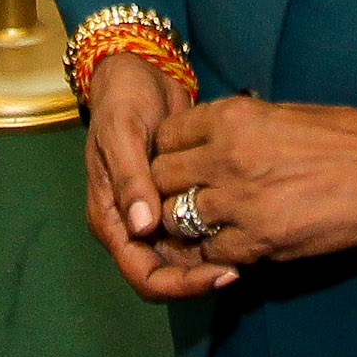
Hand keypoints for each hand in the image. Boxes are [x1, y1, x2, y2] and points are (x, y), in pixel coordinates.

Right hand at [80, 54, 231, 302]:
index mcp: (111, 218)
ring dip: (209, 260)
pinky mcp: (174, 197)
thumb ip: (131, 179)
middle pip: (165, 274)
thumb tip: (143, 227)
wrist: (138, 72)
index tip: (217, 273)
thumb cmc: (123, 101)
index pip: (143, 274)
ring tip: (246, 252)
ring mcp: (153, 214)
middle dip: (198, 277)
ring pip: (182, 257)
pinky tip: (240, 228)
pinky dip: (213, 235)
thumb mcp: (123, 133)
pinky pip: (192, 231)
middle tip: (238, 269)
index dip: (179, 283)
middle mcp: (131, 225)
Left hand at [150, 95, 356, 270]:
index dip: (170, 153)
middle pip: (161, 178)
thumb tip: (209, 145)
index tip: (182, 163)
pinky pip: (212, 251)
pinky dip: (218, 250)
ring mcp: (239, 202)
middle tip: (187, 197)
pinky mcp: (259, 241)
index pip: (167, 137)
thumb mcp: (279, 113)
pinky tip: (235, 243)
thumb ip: (236, 129)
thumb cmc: (342, 135)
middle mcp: (225, 156)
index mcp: (232, 117)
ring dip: (189, 223)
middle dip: (168, 189)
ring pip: (178, 219)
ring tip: (210, 223)